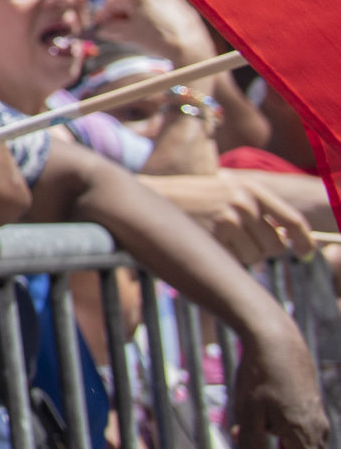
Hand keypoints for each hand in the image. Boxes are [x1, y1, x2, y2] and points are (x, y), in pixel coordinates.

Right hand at [94, 0, 216, 68]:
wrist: (191, 51)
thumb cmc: (157, 41)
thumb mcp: (127, 35)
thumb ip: (110, 28)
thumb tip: (103, 28)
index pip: (112, 1)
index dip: (102, 14)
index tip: (99, 26)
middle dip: (120, 14)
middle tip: (114, 29)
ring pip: (145, 3)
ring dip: (135, 15)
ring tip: (134, 31)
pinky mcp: (182, 6)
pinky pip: (160, 8)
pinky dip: (151, 17)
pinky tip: (152, 31)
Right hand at [145, 173, 310, 264]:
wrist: (143, 195)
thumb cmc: (183, 199)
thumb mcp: (221, 192)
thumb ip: (251, 210)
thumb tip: (284, 242)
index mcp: (250, 188)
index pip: (292, 220)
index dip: (303, 241)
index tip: (305, 252)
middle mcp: (245, 200)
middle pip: (275, 245)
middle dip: (260, 251)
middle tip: (232, 244)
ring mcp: (230, 217)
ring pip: (255, 256)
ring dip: (239, 257)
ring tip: (212, 240)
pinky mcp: (215, 234)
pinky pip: (235, 261)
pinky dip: (223, 260)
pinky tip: (203, 244)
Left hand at [228, 317, 332, 448]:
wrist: (277, 341)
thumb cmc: (260, 376)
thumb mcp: (248, 412)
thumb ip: (250, 446)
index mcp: (303, 435)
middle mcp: (316, 430)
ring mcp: (315, 418)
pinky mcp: (308, 407)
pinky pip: (303, 436)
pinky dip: (289, 446)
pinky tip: (266, 440)